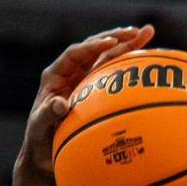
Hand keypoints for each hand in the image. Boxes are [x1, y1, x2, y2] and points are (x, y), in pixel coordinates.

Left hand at [19, 24, 155, 175]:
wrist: (48, 154)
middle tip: (138, 31)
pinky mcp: (97, 92)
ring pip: (108, 58)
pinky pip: (114, 76)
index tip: (110, 43)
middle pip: (96, 49)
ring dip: (127, 46)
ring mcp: (86, 81)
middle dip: (116, 38)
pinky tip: (146, 62)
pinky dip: (128, 67)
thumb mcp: (39, 128)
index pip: (74, 54)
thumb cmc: (40, 141)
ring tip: (147, 34)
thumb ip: (48, 115)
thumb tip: (60, 104)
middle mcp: (72, 74)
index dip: (92, 47)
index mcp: (56, 76)